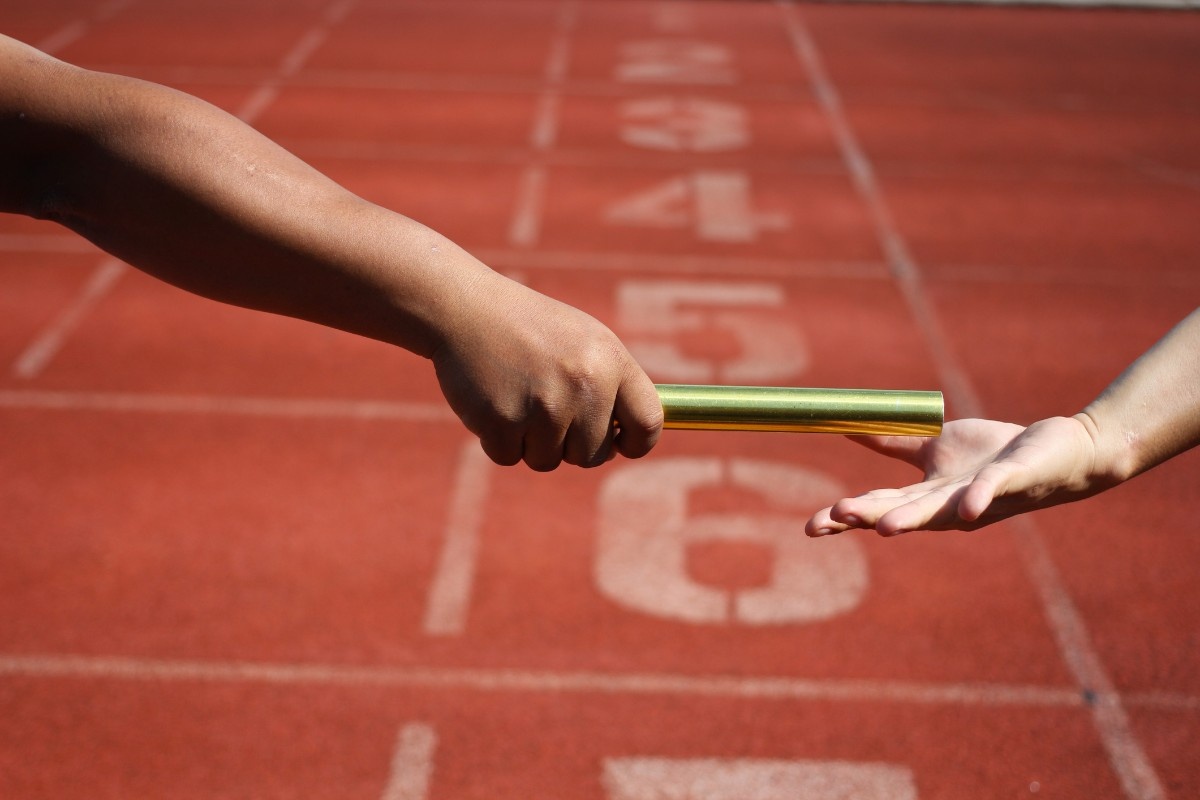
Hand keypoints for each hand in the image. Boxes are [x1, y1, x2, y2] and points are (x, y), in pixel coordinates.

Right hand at [431, 271, 662, 470]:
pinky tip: (492, 401)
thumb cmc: (530, 328)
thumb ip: (612, 386)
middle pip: (592, 455)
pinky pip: (509, 457)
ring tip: (517, 395)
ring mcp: (543, 406)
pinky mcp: (502, 421)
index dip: (635, 443)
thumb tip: (628, 441)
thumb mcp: (584, 342)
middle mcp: (584, 384)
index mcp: (611, 361)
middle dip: (569, 443)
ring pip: (548, 460)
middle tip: (545, 406)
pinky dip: (498, 439)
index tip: (620, 444)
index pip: (648, 423)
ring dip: (530, 441)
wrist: (466, 309)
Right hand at [806, 416, 1101, 535]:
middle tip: (834, 518)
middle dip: (867, 518)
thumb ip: (893, 444)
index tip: (811, 527)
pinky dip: (978, 500)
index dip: (844, 518)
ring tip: (885, 528)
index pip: (877, 509)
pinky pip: (993, 488)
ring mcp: (979, 496)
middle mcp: (948, 506)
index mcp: (926, 497)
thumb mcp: (935, 447)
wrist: (1058, 452)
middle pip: (901, 514)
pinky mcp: (1011, 479)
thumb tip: (847, 428)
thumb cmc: (995, 454)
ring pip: (940, 512)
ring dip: (911, 519)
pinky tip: (967, 511)